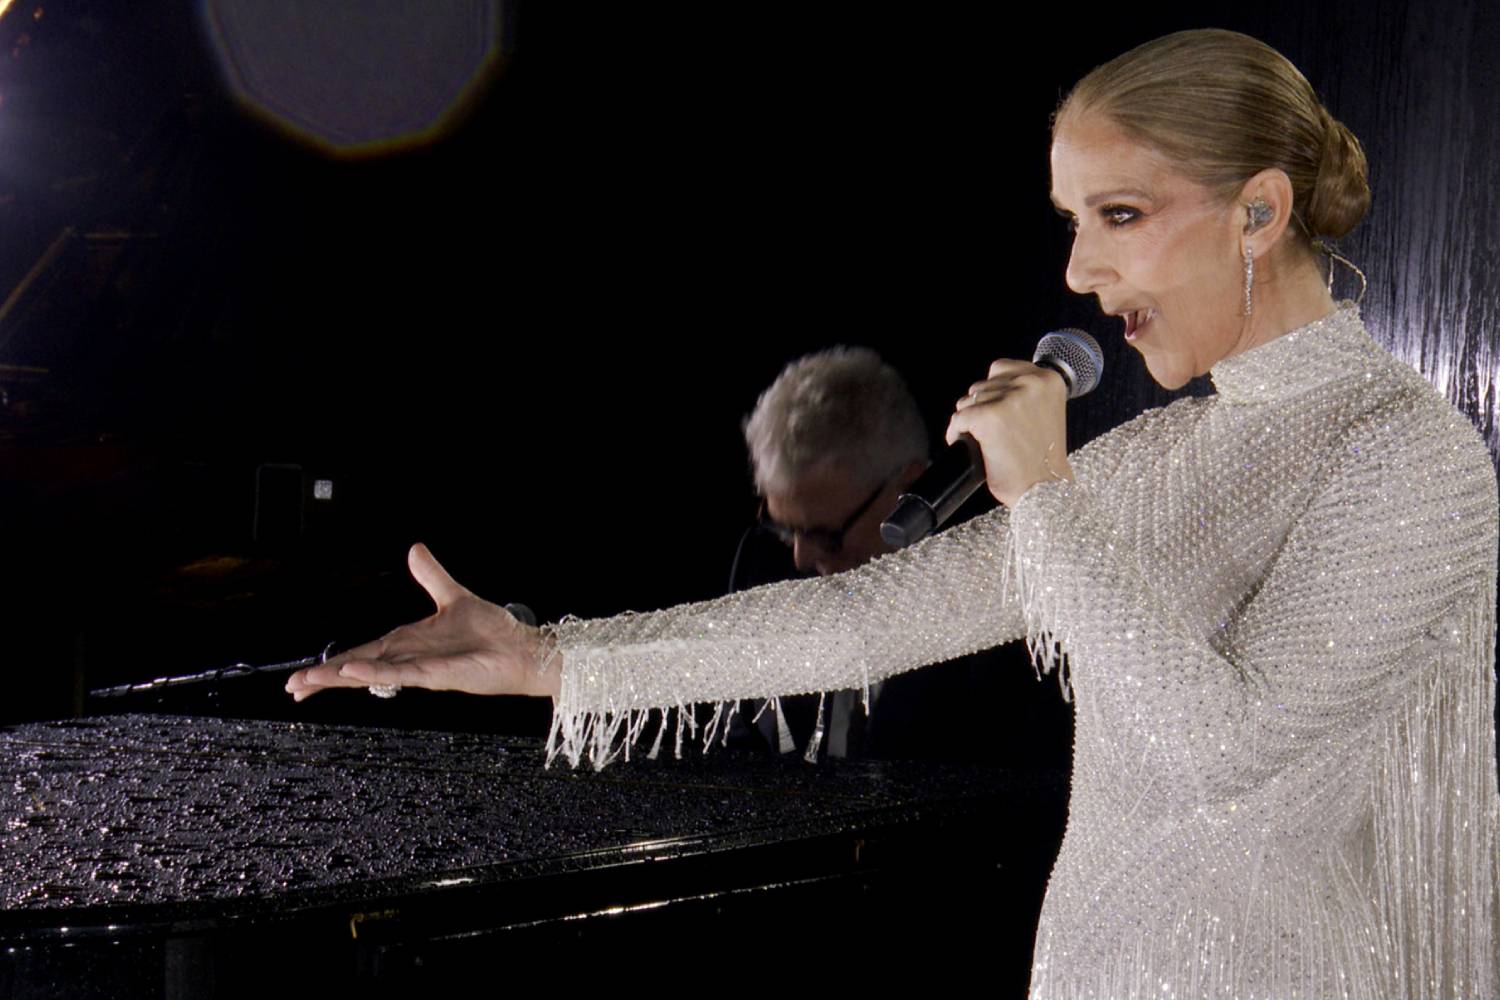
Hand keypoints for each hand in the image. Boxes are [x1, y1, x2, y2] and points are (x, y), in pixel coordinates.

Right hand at [285, 544, 559, 701]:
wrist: (522, 649)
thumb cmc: (492, 631)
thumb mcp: (453, 596)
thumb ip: (431, 575)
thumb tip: (414, 549)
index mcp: (407, 643)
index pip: (360, 654)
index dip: (333, 664)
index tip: (303, 677)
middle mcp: (409, 659)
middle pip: (357, 668)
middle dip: (325, 678)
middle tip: (292, 688)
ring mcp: (421, 669)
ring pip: (372, 673)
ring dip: (340, 677)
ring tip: (308, 683)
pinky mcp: (438, 675)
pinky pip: (401, 674)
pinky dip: (377, 672)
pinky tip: (354, 673)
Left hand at [946, 360, 1072, 508]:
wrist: (1045, 489)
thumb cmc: (1042, 458)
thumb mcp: (1045, 411)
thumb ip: (1024, 393)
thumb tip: (987, 387)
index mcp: (1048, 379)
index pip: (1000, 368)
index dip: (993, 391)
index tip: (997, 411)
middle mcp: (1031, 383)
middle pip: (981, 385)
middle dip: (980, 407)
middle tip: (992, 432)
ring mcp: (1009, 399)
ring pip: (967, 401)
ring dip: (969, 421)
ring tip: (984, 441)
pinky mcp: (989, 417)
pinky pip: (958, 420)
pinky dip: (956, 434)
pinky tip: (967, 445)